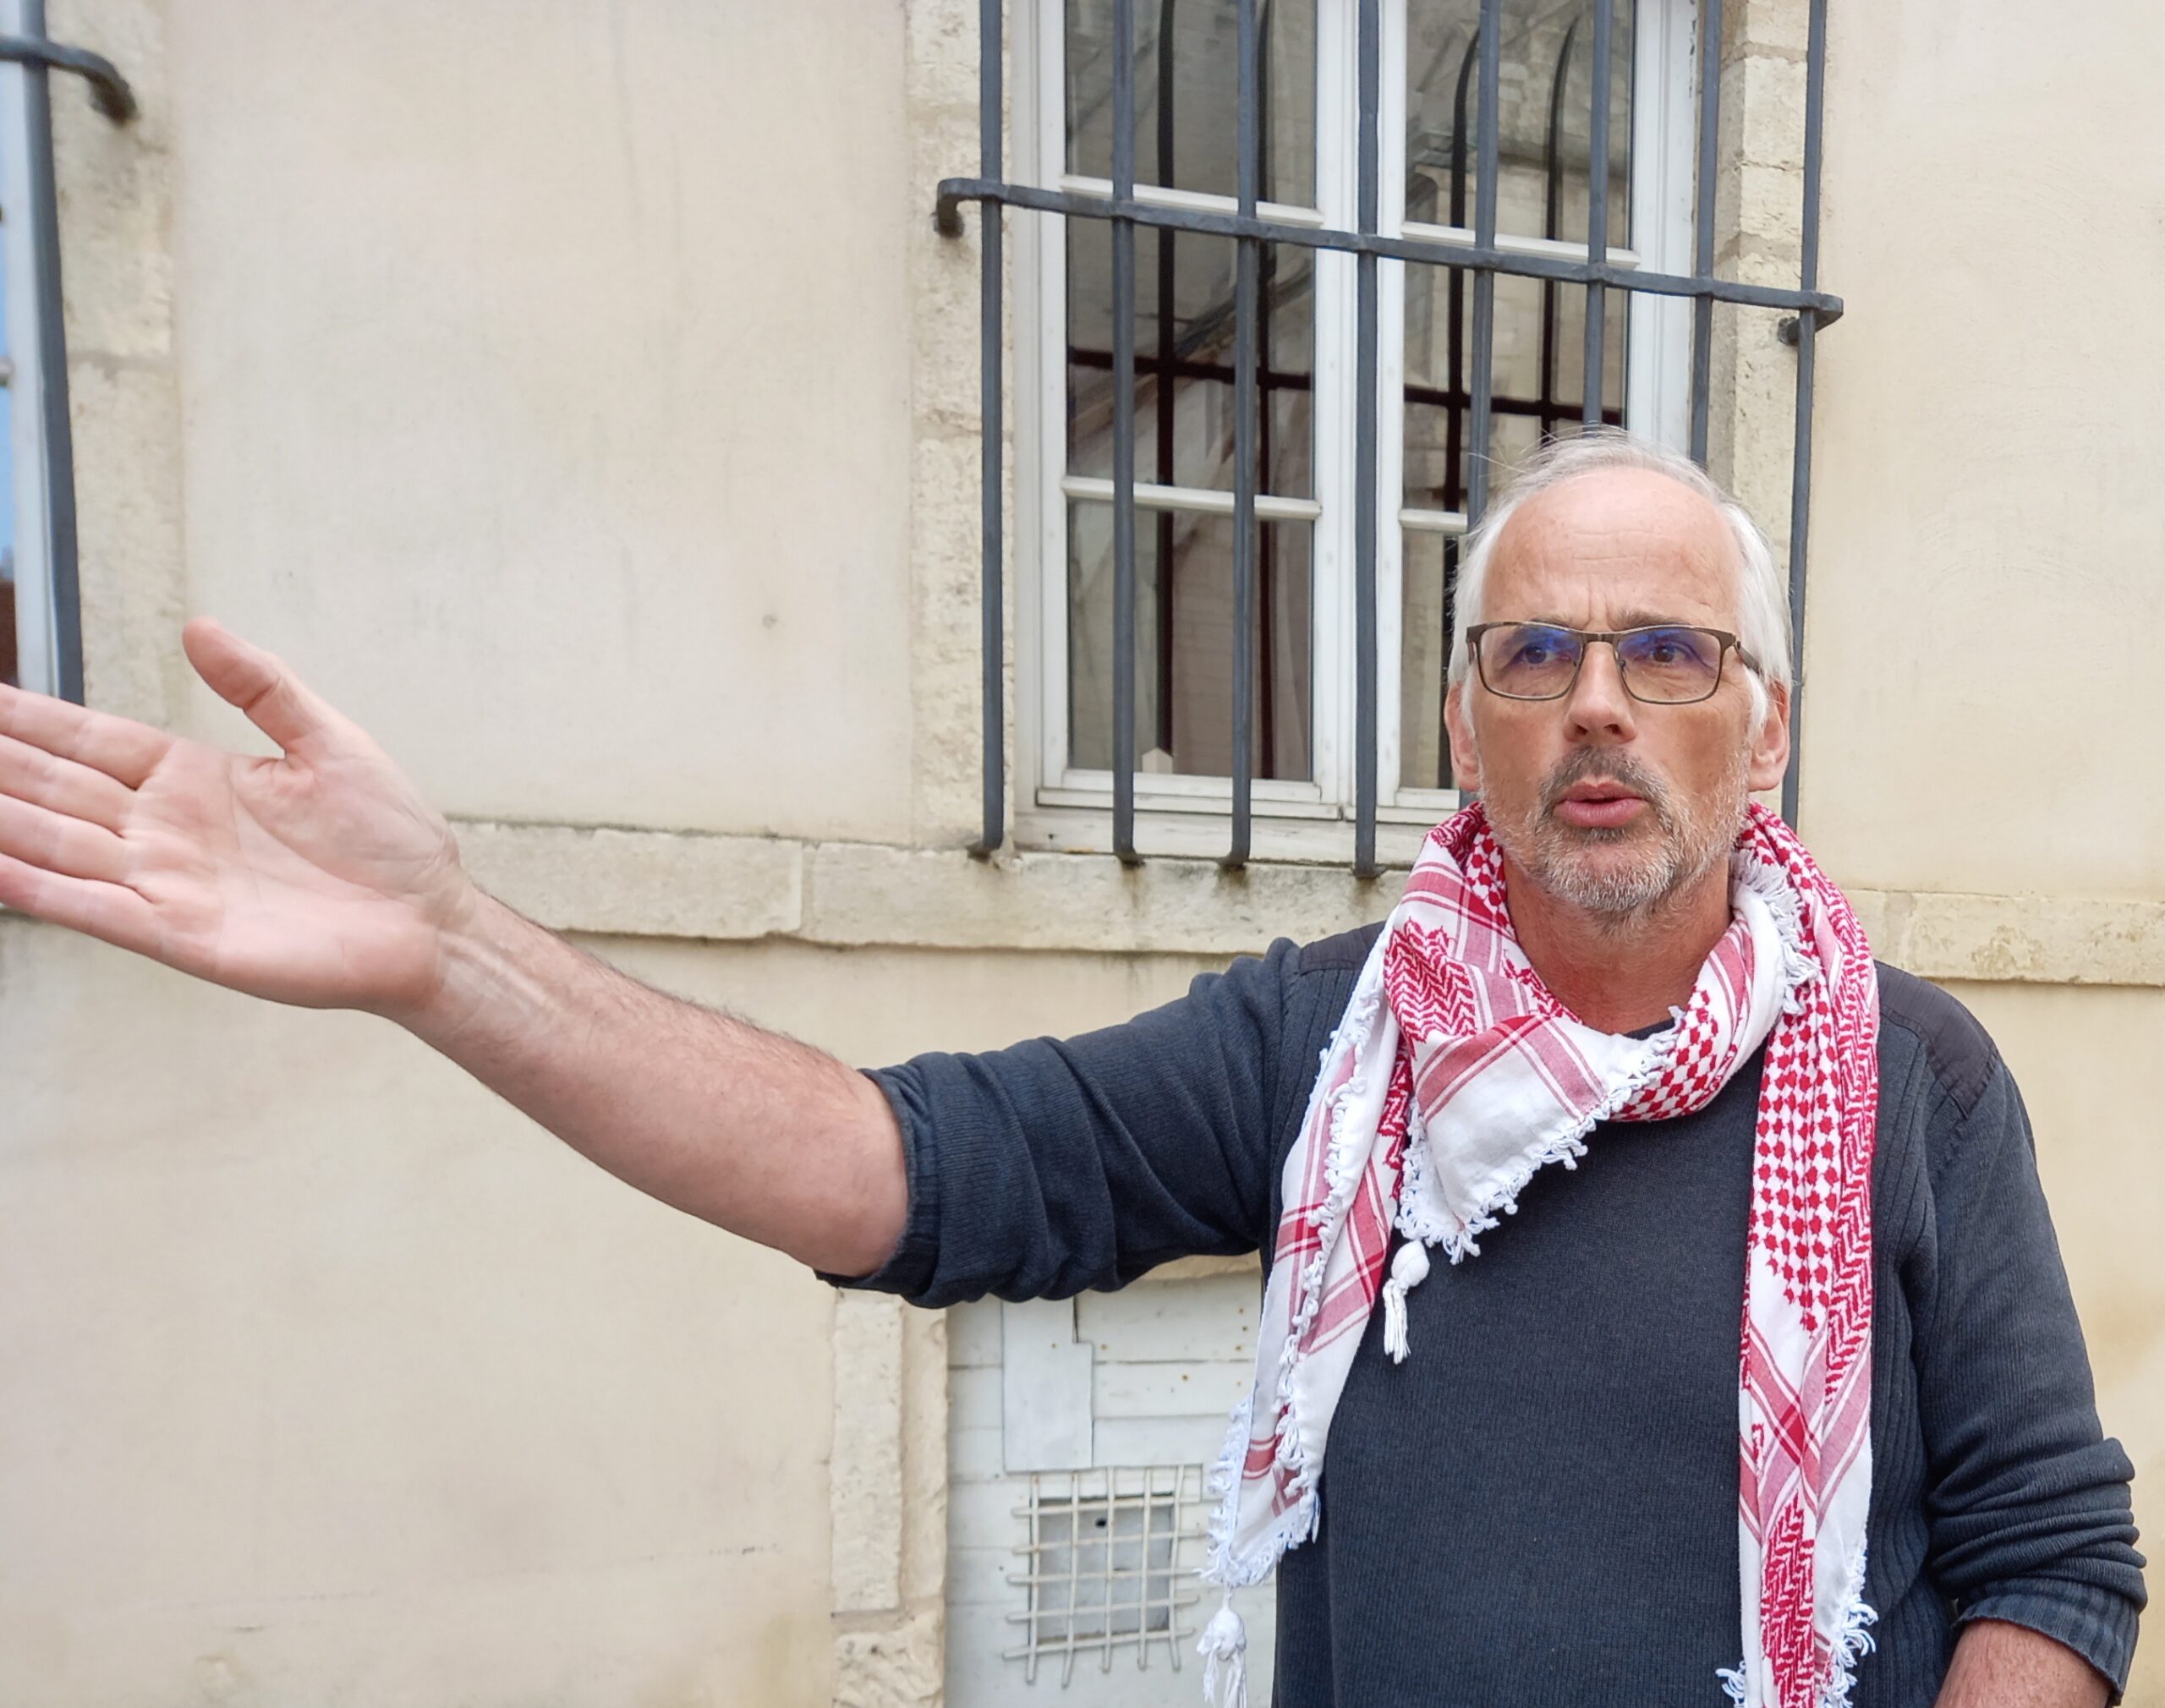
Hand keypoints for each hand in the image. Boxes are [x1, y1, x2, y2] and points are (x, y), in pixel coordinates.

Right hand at [0, 619, 474, 1017]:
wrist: (430, 921)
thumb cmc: (388, 840)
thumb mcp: (328, 742)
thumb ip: (262, 687)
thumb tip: (200, 627)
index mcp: (192, 778)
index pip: (88, 739)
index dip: (28, 718)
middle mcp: (164, 829)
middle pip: (53, 787)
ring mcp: (167, 882)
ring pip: (56, 844)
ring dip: (1, 822)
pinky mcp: (184, 936)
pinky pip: (97, 910)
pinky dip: (41, 890)